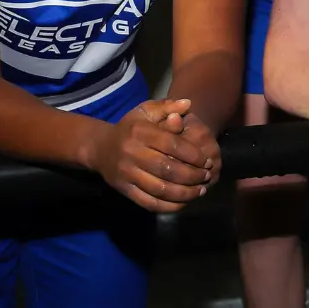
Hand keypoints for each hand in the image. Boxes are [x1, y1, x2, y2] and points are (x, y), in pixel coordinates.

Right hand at [88, 98, 211, 212]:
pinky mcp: (124, 190)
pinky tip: (184, 202)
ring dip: (185, 193)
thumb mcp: (146, 111)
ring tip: (200, 191)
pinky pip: (149, 202)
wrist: (100, 148)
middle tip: (207, 176)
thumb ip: (168, 107)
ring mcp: (127, 174)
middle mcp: (132, 153)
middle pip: (168, 170)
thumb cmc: (130, 128)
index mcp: (140, 132)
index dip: (193, 155)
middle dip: (193, 176)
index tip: (208, 161)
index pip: (172, 145)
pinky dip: (169, 206)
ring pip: (160, 189)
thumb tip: (188, 104)